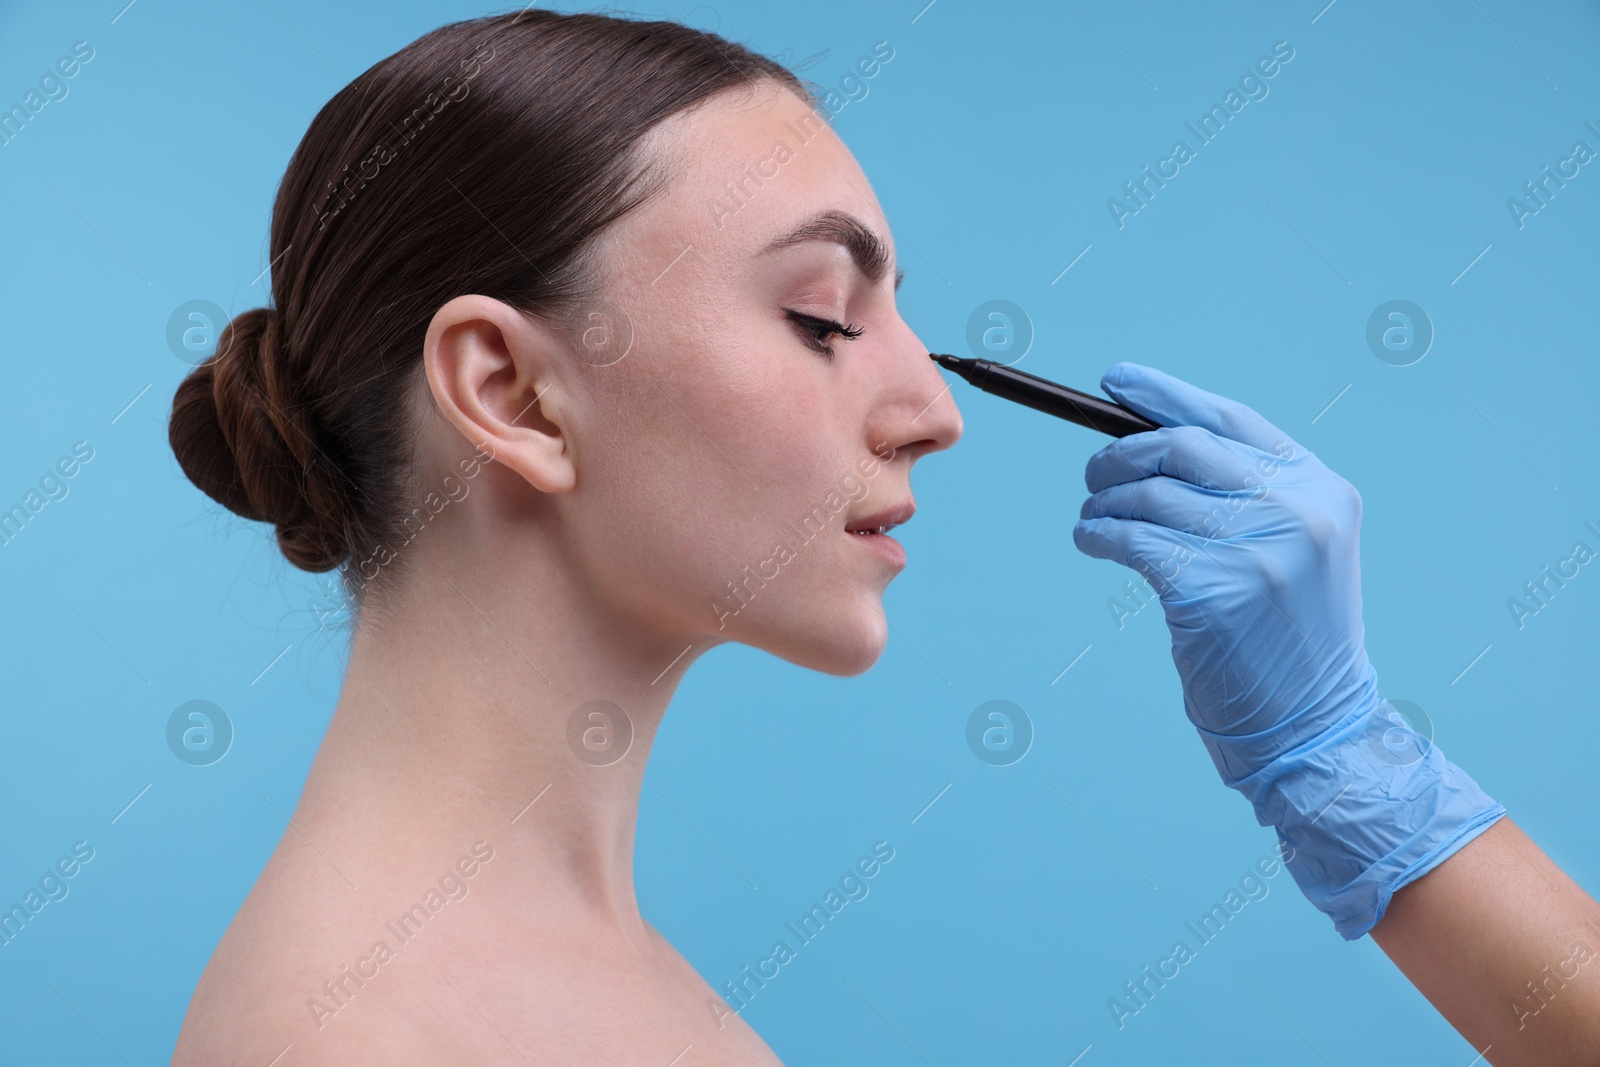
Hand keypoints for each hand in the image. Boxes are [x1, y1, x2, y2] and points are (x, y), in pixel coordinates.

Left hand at [1072, 362, 1503, 939]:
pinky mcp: (1213, 592)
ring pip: (1149, 494)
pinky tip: (1092, 541)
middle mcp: (1296, 509)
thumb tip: (1145, 440)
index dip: (1164, 394)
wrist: (1313, 724)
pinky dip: (1098, 533)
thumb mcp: (1291, 549)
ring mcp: (1258, 550)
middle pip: (1181, 446)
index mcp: (1319, 488)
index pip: (1229, 418)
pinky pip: (1131, 539)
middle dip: (1120, 452)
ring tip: (1093, 520)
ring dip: (1103, 502)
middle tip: (1092, 475)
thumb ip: (1243, 493)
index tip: (1114, 380)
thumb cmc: (1285, 637)